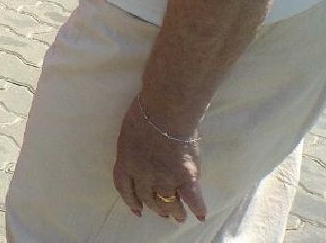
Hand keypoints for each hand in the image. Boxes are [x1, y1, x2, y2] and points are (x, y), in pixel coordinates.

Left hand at [112, 97, 204, 223]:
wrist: (166, 110)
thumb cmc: (144, 114)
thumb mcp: (127, 134)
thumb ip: (132, 152)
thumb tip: (138, 158)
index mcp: (126, 162)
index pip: (125, 189)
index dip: (131, 201)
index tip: (137, 210)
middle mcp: (144, 175)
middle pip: (148, 197)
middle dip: (155, 207)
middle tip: (161, 212)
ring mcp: (166, 178)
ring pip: (169, 203)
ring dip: (174, 211)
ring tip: (179, 216)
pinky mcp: (186, 177)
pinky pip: (192, 199)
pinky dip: (197, 208)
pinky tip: (200, 215)